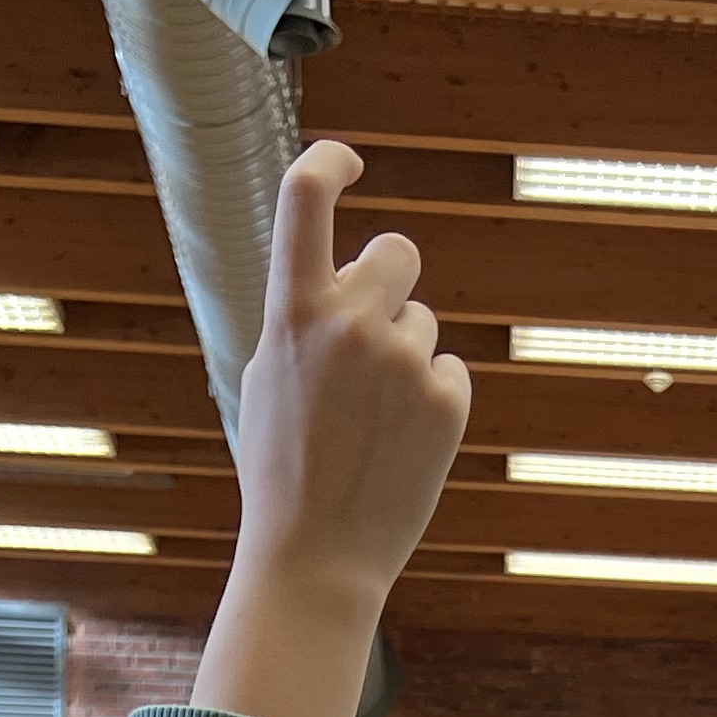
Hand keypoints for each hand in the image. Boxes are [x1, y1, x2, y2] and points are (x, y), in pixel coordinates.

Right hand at [191, 140, 470, 716]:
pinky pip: (448, 371)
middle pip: (397, 251)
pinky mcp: (447, 398)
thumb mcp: (268, 380)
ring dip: (405, 358)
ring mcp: (405, 360)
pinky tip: (401, 445)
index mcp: (293, 311)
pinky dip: (431, 401)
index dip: (329, 162)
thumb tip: (346, 279)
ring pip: (421, 322)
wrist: (317, 555)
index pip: (305, 198)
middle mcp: (352, 323)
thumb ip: (304, 320)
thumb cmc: (282, 469)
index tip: (348, 161)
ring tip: (371, 422)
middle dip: (390, 279)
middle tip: (374, 331)